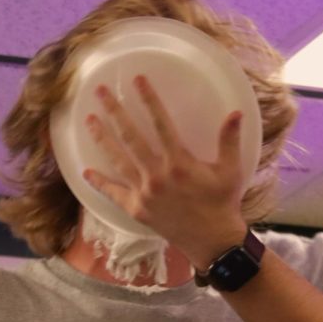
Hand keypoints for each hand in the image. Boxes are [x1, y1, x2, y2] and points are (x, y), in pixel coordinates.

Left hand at [82, 75, 247, 265]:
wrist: (212, 240)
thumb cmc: (223, 203)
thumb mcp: (230, 170)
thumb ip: (229, 140)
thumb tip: (236, 112)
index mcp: (179, 162)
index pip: (160, 123)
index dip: (149, 100)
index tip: (137, 81)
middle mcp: (157, 175)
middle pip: (131, 137)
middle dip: (115, 112)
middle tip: (100, 92)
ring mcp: (144, 193)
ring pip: (118, 160)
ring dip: (103, 138)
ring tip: (89, 120)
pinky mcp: (137, 209)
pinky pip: (114, 193)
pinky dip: (100, 183)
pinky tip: (86, 171)